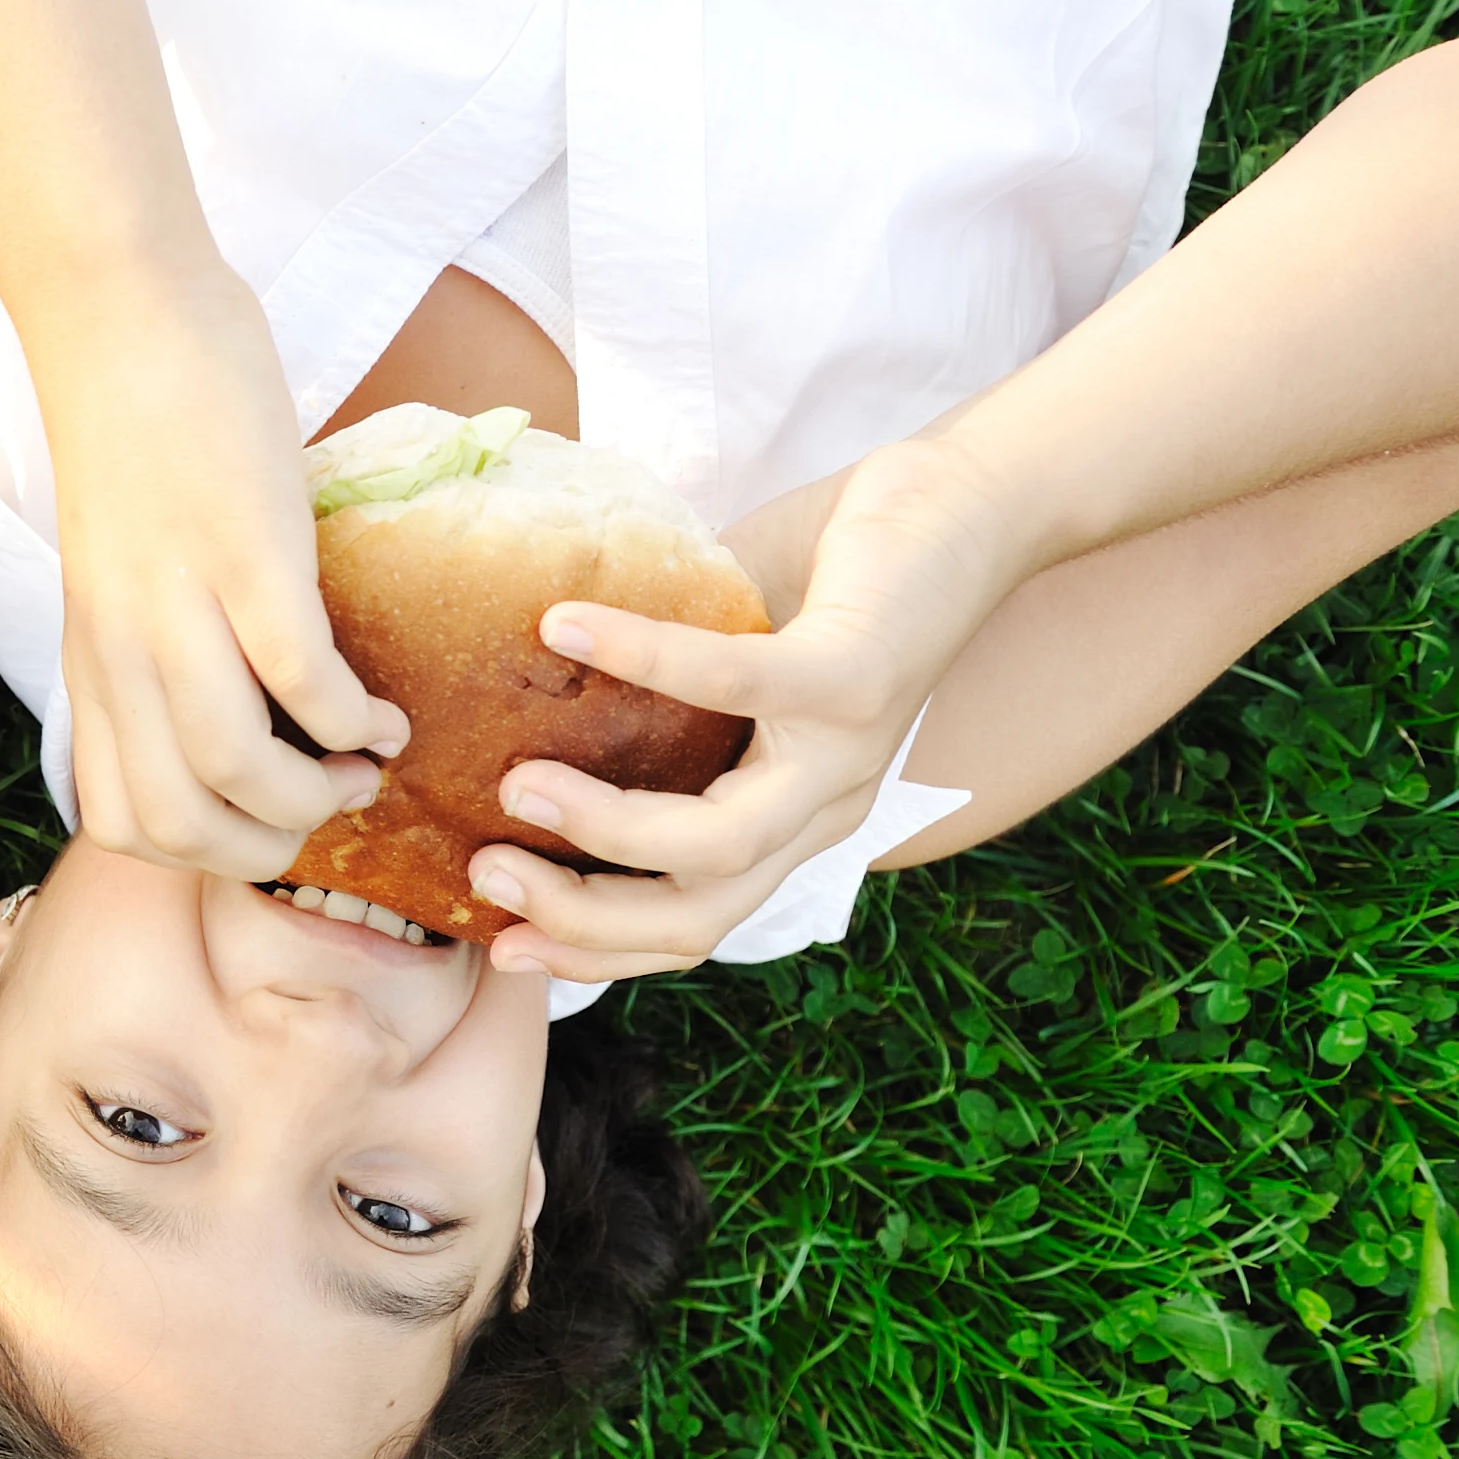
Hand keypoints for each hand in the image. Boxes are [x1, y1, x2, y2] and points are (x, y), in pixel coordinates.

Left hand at [42, 284, 407, 877]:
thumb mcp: (116, 569)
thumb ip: (151, 644)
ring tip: (365, 763)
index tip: (265, 822)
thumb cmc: (133, 431)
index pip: (118, 824)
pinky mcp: (243, 551)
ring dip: (316, 795)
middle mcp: (120, 649)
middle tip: (329, 805)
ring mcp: (177, 603)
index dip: (202, 855)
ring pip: (234, 770)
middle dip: (268, 848)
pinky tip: (381, 708)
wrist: (118, 311)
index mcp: (90, 660)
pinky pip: (301, 679)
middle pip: (177, 825)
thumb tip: (229, 706)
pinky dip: (352, 718)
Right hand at [472, 437, 1028, 979]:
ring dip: (606, 830)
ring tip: (521, 786)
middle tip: (487, 875)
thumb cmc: (836, 579)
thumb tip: (522, 682)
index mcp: (790, 819)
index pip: (689, 925)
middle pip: (698, 915)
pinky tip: (568, 624)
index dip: (592, 952)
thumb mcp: (733, 662)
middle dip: (582, 918)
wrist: (971, 506)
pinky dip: (641, 658)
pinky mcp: (853, 677)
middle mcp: (820, 808)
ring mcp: (842, 753)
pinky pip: (736, 684)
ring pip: (721, 845)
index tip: (500, 941)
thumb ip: (653, 697)